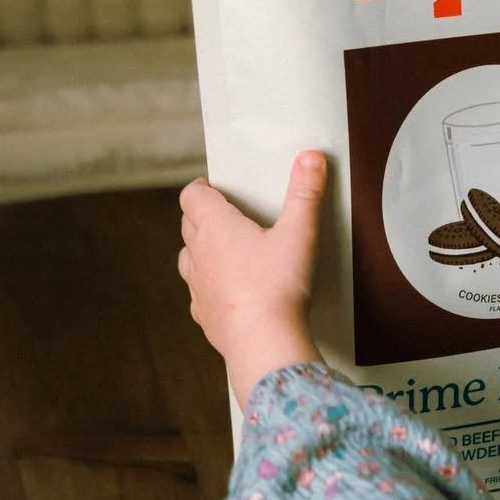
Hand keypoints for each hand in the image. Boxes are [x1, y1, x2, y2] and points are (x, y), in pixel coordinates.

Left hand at [178, 152, 326, 404]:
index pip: (192, 196)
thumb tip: (311, 157)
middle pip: (188, 224)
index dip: (201, 188)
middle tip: (227, 215)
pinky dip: (209, 287)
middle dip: (203, 216)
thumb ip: (306, 193)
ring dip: (201, 251)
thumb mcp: (300, 232)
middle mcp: (199, 254)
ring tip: (225, 252)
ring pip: (188, 259)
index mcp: (216, 228)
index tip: (213, 187)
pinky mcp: (204, 316)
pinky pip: (199, 295)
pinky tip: (228, 292)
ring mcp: (198, 287)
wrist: (263, 343)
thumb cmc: (279, 285)